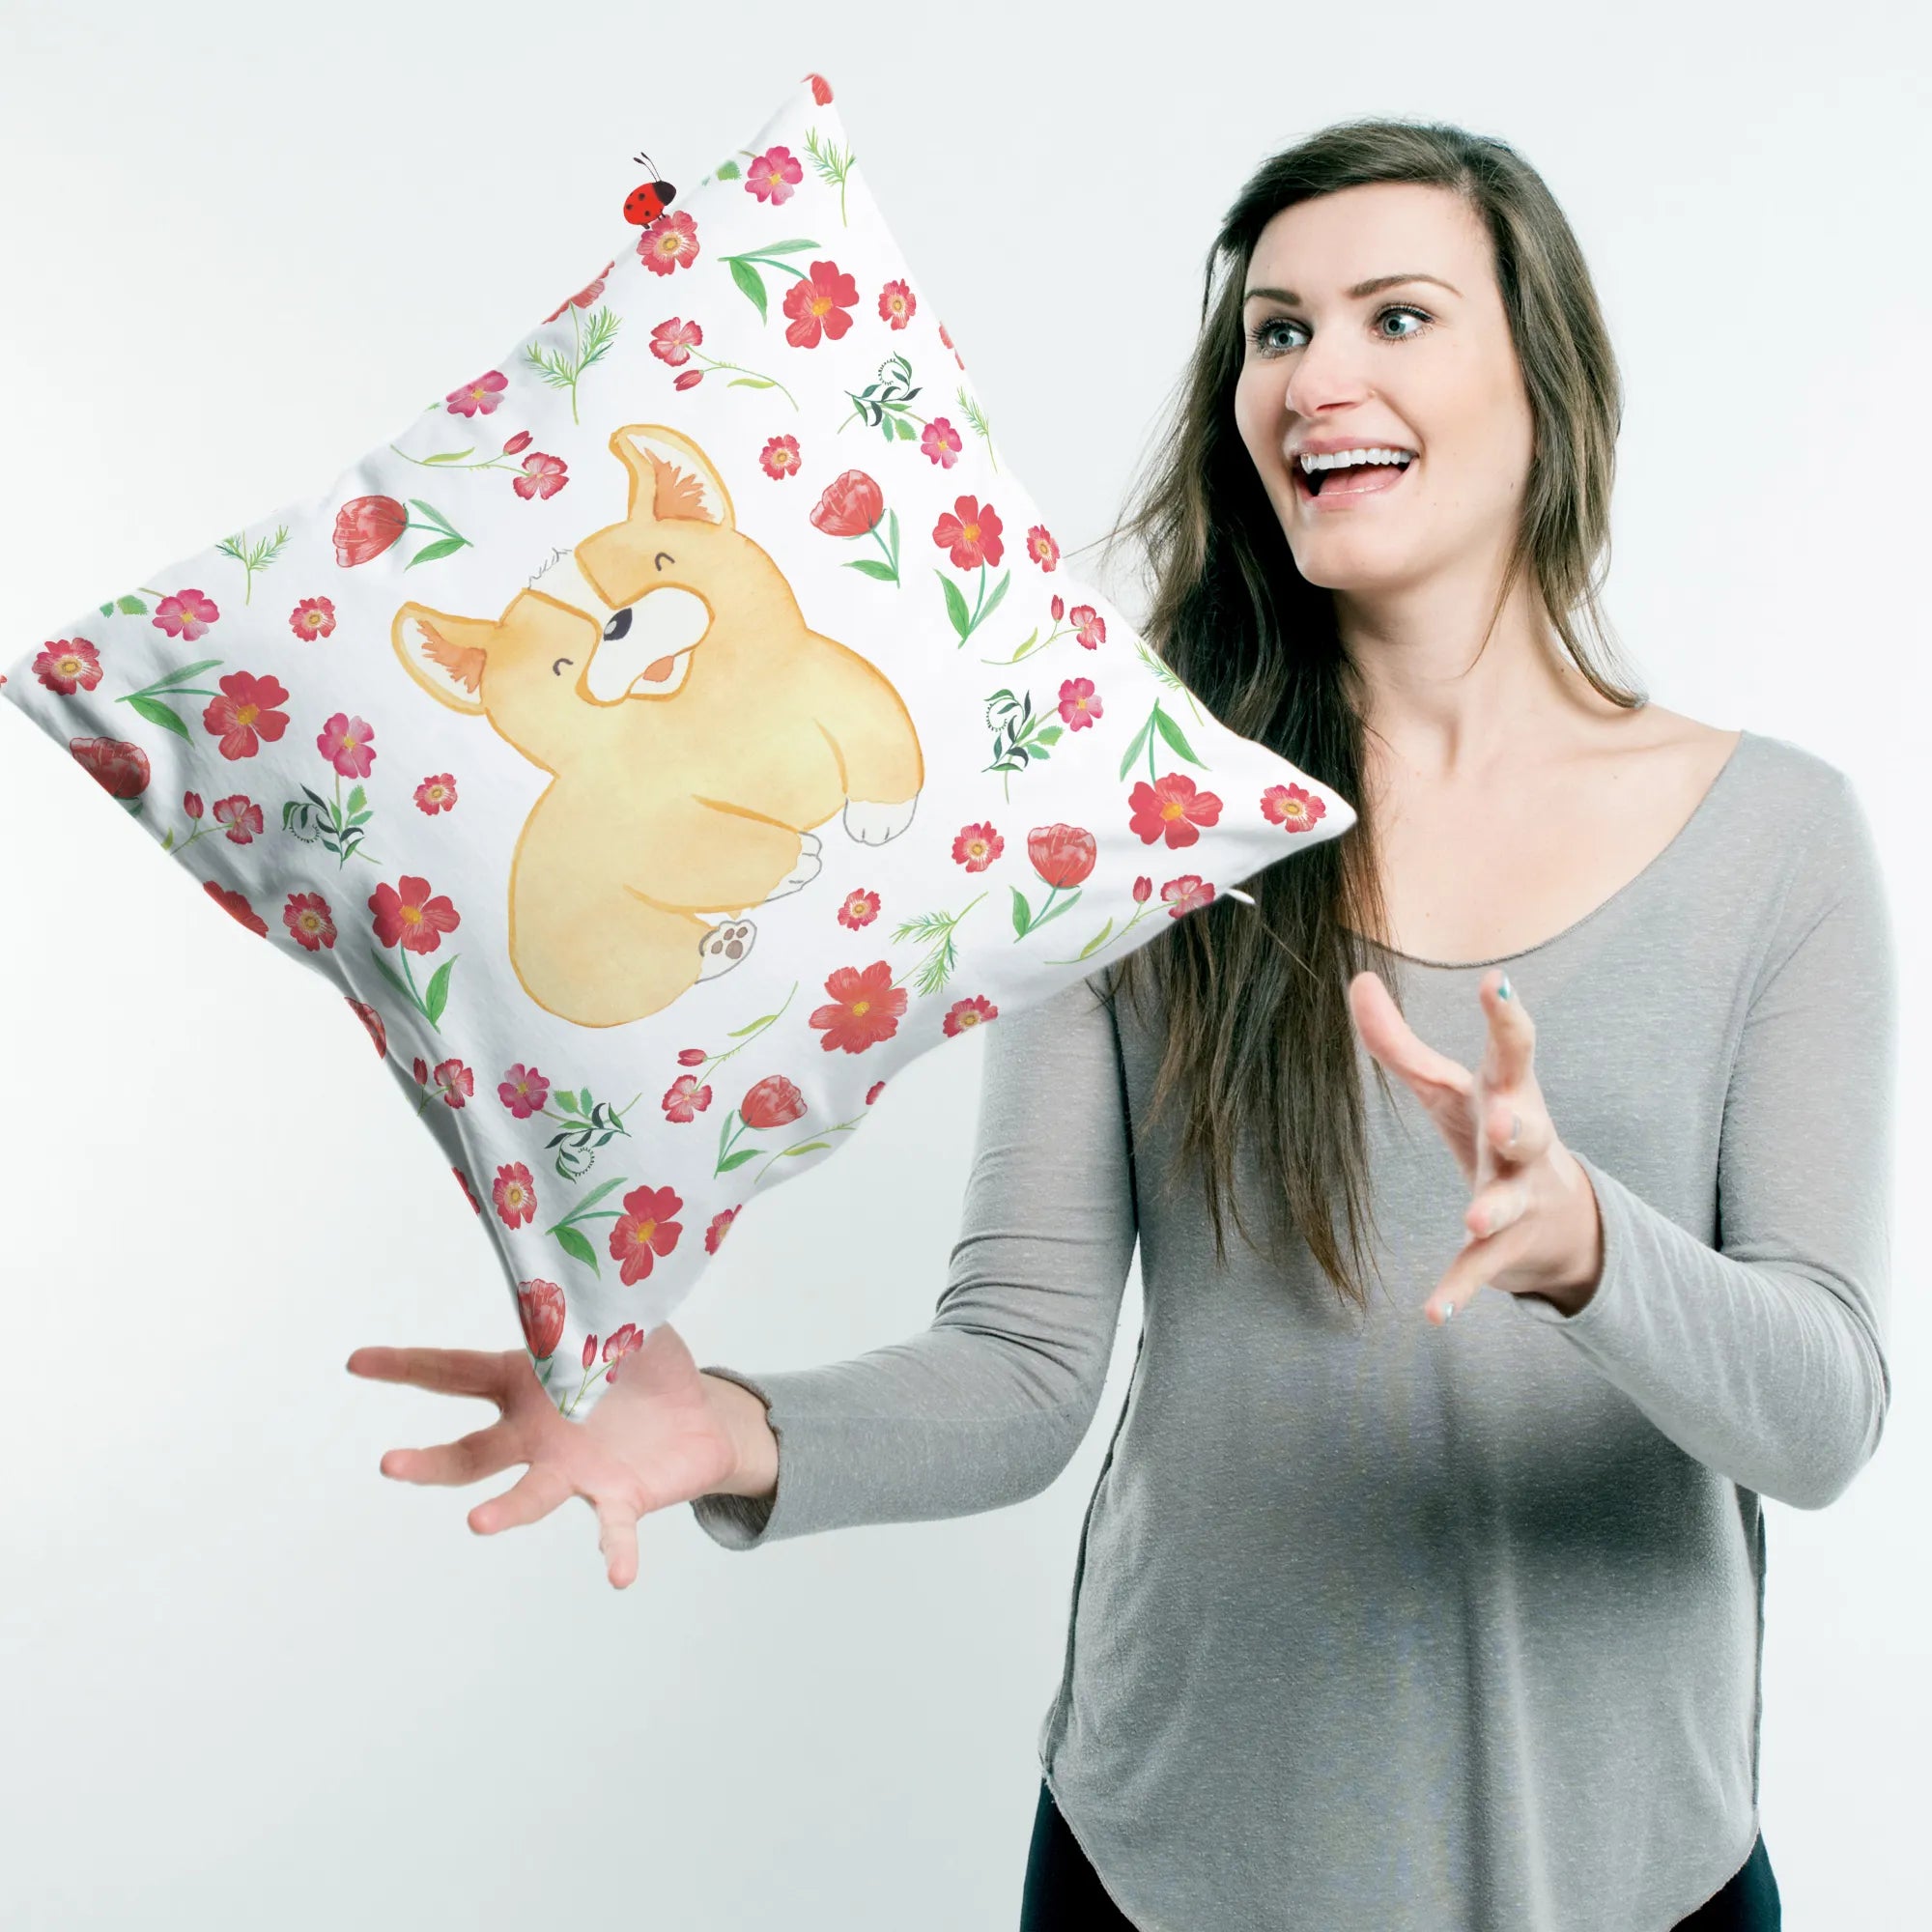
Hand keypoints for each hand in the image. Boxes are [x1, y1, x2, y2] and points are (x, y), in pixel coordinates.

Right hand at [344, 1320, 737, 1589]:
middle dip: (430, 1462)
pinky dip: (615, 1550)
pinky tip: (619, 1575)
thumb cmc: (648, 1366)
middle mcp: (538, 1434)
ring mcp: (574, 1471)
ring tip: (477, 1524)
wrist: (700, 1417)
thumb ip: (605, 1299)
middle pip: (473, 1454)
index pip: (455, 1373)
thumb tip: (592, 1264)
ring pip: (530, 1495)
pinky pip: (614, 1528)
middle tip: (389, 1464)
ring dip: (505, 1512)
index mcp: (527, 1383)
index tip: (357, 1363)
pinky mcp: (619, 1497)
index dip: (406, 1367)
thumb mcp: (628, 1321)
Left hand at [1347, 966, 1603, 1324]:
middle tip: (1504, 1118)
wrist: (1562, 1221)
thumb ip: (1398, 1041)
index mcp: (1510, 1094)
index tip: (1496, 982)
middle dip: (1518, 1123)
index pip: (1513, 1049)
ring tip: (1472, 1221)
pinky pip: (1482, 1270)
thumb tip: (1357, 979)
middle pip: (1530, 1127)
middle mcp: (1524, 1144)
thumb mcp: (1448, 1086)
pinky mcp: (1506, 1249)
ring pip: (1510, 1202)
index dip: (1506, 1015)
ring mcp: (1521, 1198)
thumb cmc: (1494, 1129)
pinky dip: (1459, 1290)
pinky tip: (1433, 1314)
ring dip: (1493, 1210)